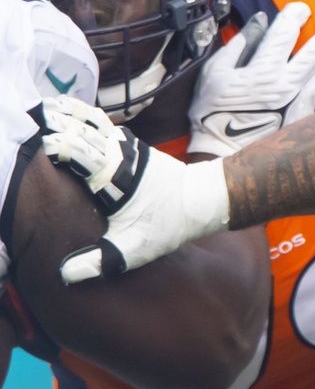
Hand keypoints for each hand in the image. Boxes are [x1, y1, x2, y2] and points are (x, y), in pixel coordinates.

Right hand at [42, 96, 230, 281]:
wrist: (203, 201)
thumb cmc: (168, 224)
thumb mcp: (134, 249)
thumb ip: (101, 261)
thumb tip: (66, 275)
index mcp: (114, 176)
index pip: (78, 151)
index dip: (57, 145)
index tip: (41, 147)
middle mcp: (120, 154)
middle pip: (81, 130)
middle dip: (58, 126)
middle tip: (36, 122)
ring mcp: (128, 146)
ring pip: (93, 123)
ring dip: (71, 118)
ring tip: (48, 113)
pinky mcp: (134, 146)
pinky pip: (104, 127)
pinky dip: (86, 121)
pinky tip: (74, 121)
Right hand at [189, 3, 314, 158]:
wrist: (220, 158)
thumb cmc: (212, 115)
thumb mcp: (214, 75)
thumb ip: (239, 46)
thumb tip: (259, 21)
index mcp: (261, 69)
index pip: (283, 35)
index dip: (294, 17)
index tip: (301, 9)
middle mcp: (284, 85)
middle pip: (312, 55)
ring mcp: (298, 106)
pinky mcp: (306, 126)